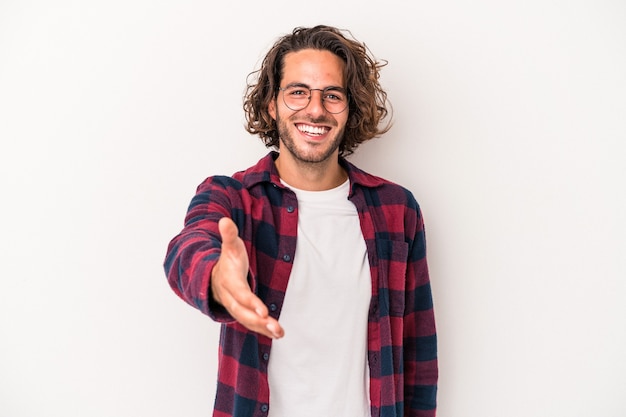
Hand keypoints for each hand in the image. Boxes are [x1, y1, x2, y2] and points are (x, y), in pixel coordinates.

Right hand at [211, 217, 283, 338]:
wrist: (212, 276)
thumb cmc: (227, 260)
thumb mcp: (229, 246)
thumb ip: (229, 235)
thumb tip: (224, 220)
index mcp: (228, 281)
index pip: (240, 293)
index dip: (250, 302)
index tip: (263, 310)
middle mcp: (230, 297)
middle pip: (242, 312)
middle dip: (258, 321)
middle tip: (274, 326)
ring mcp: (234, 307)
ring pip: (247, 321)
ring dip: (263, 328)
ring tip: (280, 332)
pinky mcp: (241, 312)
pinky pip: (251, 323)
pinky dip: (263, 330)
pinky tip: (278, 333)